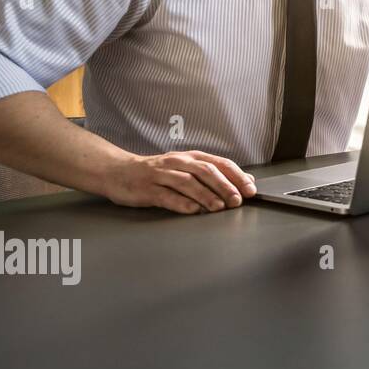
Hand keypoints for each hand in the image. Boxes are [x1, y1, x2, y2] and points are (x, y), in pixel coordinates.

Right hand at [103, 150, 256, 214]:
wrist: (119, 171)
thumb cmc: (158, 172)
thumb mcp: (187, 168)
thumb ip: (214, 173)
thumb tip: (245, 180)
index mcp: (191, 157)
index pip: (219, 163)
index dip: (236, 176)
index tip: (250, 189)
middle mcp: (178, 162)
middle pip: (205, 171)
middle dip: (224, 186)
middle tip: (237, 200)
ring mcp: (162, 174)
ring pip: (187, 182)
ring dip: (205, 195)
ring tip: (218, 207)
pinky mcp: (147, 188)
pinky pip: (166, 195)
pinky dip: (181, 203)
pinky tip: (192, 210)